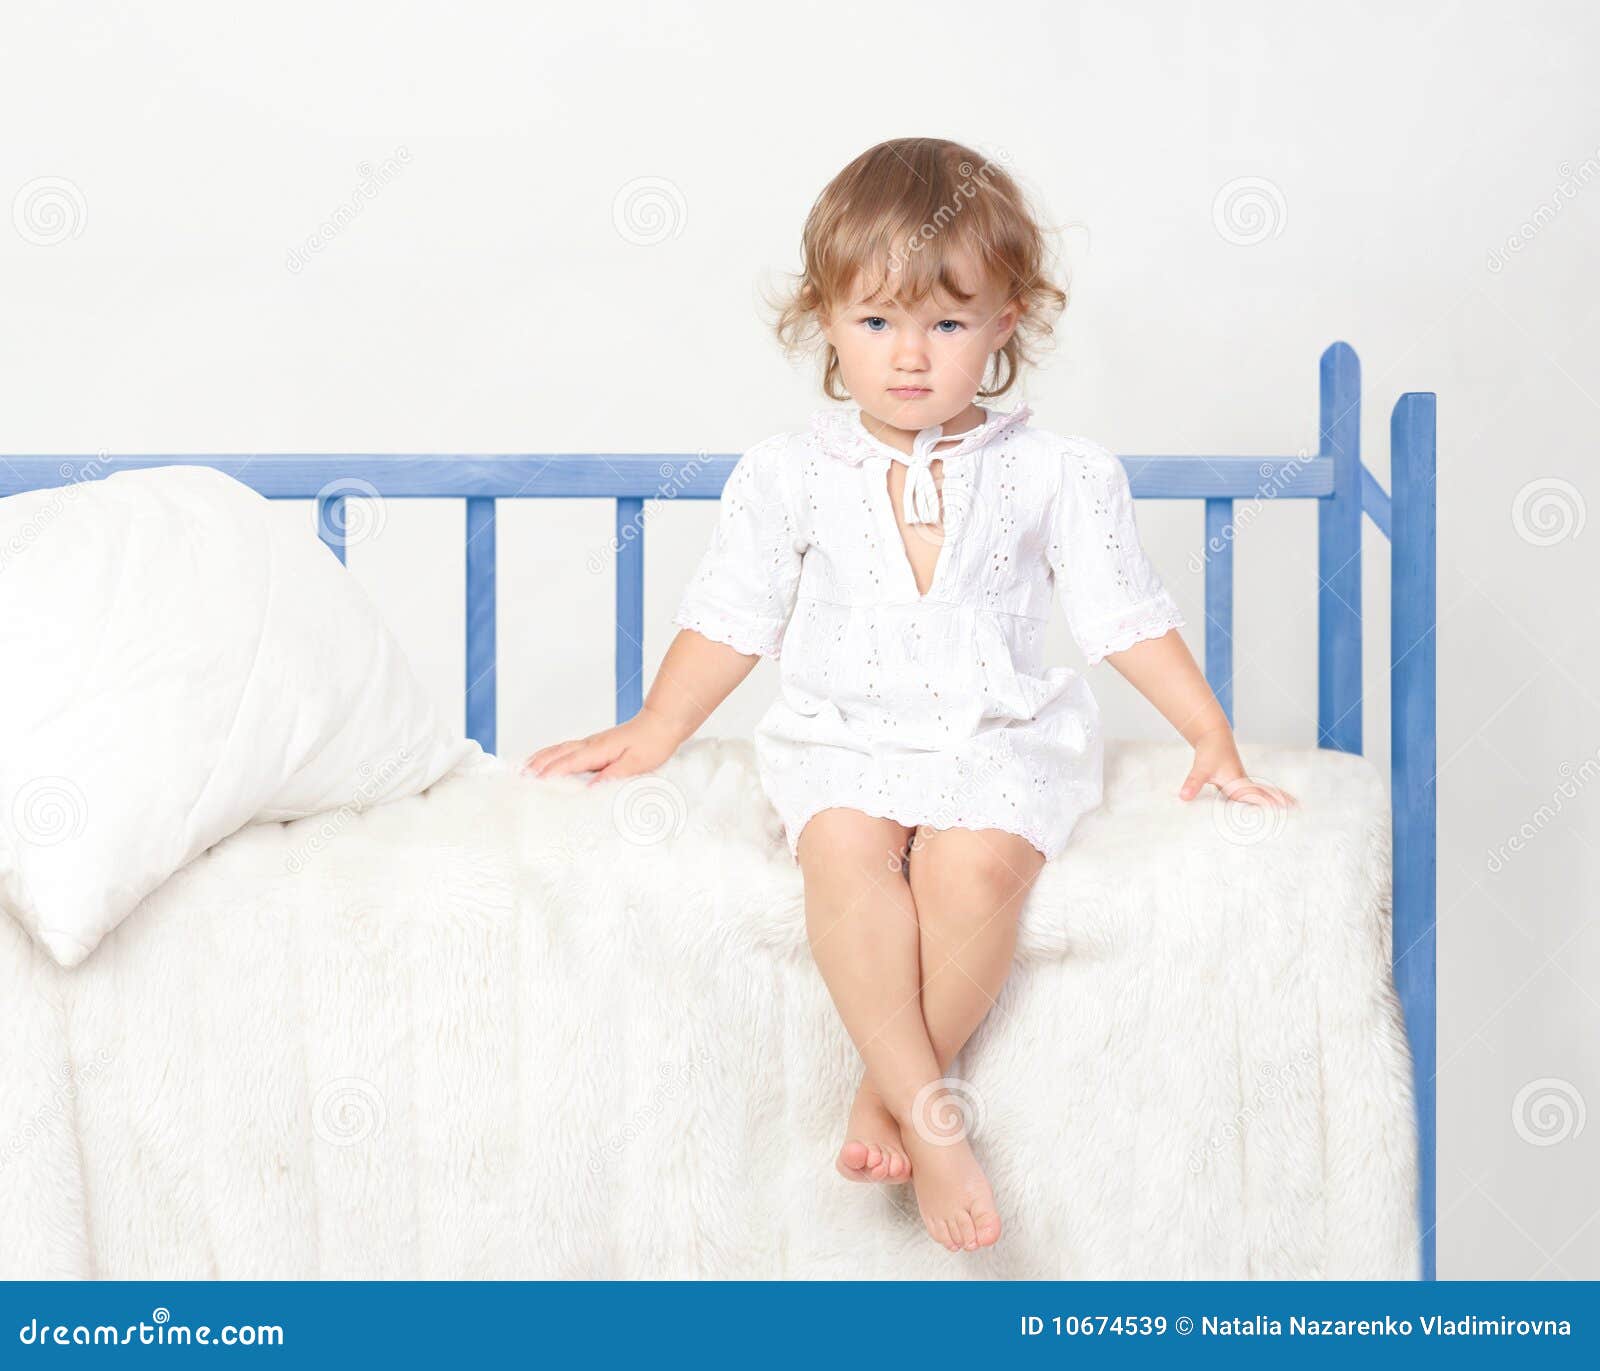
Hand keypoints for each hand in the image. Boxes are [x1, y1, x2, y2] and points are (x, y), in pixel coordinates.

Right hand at [519, 707, 684, 786]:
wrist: (661, 723)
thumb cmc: (652, 743)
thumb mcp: (635, 764)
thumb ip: (612, 775)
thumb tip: (590, 789)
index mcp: (597, 750)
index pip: (567, 763)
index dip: (549, 774)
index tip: (531, 784)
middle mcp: (589, 744)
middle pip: (556, 754)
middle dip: (535, 766)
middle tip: (517, 779)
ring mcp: (591, 742)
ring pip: (559, 750)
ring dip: (540, 759)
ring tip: (523, 770)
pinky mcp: (595, 744)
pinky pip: (566, 749)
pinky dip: (552, 754)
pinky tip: (549, 759)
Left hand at [1179, 728, 1297, 807]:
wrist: (1213, 735)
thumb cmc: (1209, 751)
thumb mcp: (1200, 769)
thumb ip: (1193, 783)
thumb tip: (1184, 797)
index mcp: (1239, 784)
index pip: (1257, 798)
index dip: (1270, 806)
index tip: (1286, 812)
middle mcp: (1243, 783)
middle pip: (1266, 795)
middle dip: (1281, 802)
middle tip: (1301, 809)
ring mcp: (1242, 783)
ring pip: (1261, 793)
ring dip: (1275, 799)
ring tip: (1293, 805)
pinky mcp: (1236, 782)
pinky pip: (1251, 794)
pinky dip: (1261, 798)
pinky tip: (1264, 805)